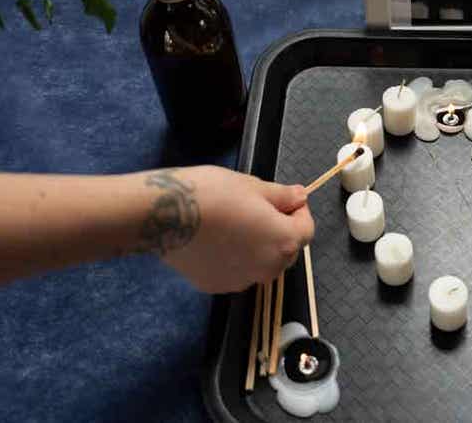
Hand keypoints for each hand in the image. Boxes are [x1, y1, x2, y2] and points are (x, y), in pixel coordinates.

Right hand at [135, 165, 313, 293]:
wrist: (164, 214)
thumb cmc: (212, 193)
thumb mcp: (252, 186)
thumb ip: (282, 196)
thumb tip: (300, 197)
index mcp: (283, 241)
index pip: (307, 230)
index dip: (299, 212)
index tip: (285, 200)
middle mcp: (268, 268)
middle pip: (286, 251)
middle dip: (279, 231)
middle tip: (258, 210)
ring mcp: (241, 281)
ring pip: (261, 264)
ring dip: (258, 247)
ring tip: (234, 224)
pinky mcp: (216, 286)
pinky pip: (236, 272)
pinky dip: (234, 259)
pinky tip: (215, 240)